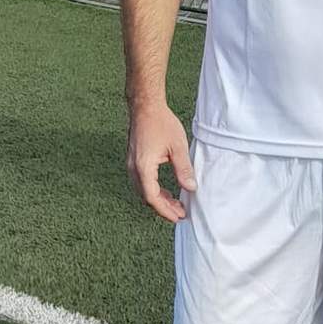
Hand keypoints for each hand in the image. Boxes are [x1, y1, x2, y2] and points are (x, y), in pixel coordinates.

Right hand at [127, 101, 196, 221]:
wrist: (145, 106)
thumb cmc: (161, 123)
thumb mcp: (178, 147)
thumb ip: (184, 169)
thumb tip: (191, 188)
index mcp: (143, 167)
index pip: (152, 197)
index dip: (165, 210)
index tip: (178, 217)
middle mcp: (133, 168)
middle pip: (147, 197)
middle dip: (163, 207)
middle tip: (181, 213)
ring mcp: (131, 164)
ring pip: (144, 190)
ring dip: (159, 199)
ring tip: (176, 204)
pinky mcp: (134, 160)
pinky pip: (142, 182)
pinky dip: (154, 189)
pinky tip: (167, 190)